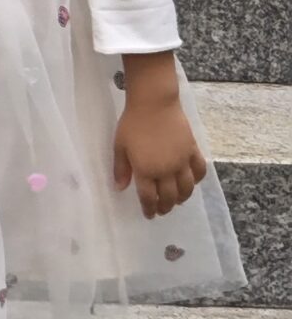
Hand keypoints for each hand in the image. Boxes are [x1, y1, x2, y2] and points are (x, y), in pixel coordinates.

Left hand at [113, 86, 206, 217]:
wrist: (154, 104)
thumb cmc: (132, 124)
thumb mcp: (119, 146)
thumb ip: (121, 169)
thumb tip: (120, 188)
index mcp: (146, 170)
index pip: (149, 196)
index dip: (149, 208)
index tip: (149, 214)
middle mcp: (166, 169)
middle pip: (169, 196)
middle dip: (165, 207)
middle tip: (162, 211)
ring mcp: (182, 161)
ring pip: (187, 188)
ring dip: (182, 198)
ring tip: (176, 201)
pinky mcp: (193, 150)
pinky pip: (199, 171)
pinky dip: (197, 180)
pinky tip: (192, 182)